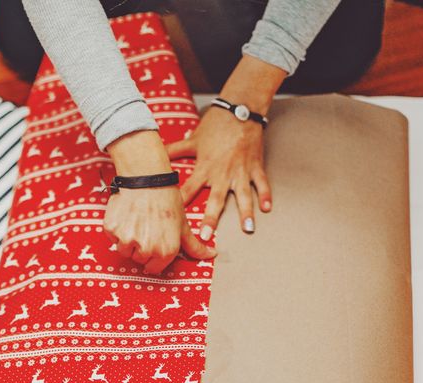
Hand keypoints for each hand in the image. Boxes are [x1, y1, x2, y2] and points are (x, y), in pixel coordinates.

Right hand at [105, 130, 215, 274]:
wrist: (147, 177)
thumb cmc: (167, 200)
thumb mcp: (183, 225)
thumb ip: (194, 246)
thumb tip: (212, 255)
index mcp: (165, 251)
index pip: (153, 268)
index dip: (154, 256)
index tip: (154, 243)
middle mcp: (146, 249)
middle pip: (138, 259)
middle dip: (141, 247)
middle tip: (146, 227)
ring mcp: (127, 239)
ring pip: (123, 250)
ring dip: (127, 239)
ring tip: (136, 221)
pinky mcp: (112, 229)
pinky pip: (112, 237)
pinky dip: (116, 228)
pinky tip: (127, 215)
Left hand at [166, 55, 285, 237]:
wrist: (240, 108)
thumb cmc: (215, 124)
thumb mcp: (192, 139)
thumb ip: (174, 150)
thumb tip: (155, 153)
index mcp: (205, 167)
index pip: (189, 190)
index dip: (179, 204)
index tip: (172, 220)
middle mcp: (222, 173)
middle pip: (215, 200)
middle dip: (211, 218)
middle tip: (206, 235)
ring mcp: (240, 171)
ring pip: (243, 196)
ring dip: (245, 213)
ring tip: (247, 229)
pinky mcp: (255, 166)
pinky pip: (261, 183)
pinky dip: (265, 195)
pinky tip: (267, 209)